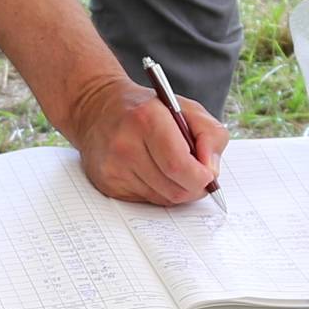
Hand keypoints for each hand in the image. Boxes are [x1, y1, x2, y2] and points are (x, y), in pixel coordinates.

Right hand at [68, 76, 228, 205]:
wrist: (96, 109)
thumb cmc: (146, 108)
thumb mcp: (186, 108)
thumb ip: (210, 134)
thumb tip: (211, 170)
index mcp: (146, 119)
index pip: (180, 166)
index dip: (201, 177)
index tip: (208, 174)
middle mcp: (125, 145)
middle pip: (174, 190)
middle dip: (193, 188)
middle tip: (197, 176)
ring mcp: (113, 168)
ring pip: (162, 200)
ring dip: (176, 190)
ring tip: (173, 170)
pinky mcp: (107, 184)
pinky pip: (146, 201)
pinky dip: (157, 191)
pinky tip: (153, 173)